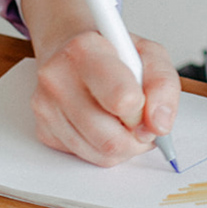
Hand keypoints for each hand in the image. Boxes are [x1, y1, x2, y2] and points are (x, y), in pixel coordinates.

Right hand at [31, 29, 180, 166]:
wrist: (75, 52)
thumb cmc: (113, 53)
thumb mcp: (150, 54)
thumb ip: (162, 85)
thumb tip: (159, 125)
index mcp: (84, 50)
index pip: (122, 99)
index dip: (142, 109)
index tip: (143, 101)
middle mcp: (57, 77)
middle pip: (111, 139)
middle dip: (136, 136)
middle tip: (140, 118)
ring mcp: (46, 106)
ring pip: (101, 154)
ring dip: (124, 145)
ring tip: (124, 119)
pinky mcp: (43, 130)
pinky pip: (87, 157)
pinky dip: (104, 148)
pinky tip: (104, 123)